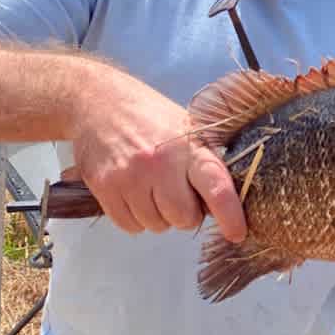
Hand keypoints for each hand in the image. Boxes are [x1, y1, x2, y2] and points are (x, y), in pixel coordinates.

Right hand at [66, 67, 245, 239]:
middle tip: (177, 193)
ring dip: (158, 216)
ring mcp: (130, 177)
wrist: (97, 101)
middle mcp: (160, 163)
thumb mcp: (186, 130)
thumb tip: (221, 206)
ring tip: (151, 188)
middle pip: (184, 218)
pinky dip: (135, 218)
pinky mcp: (105, 187)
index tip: (237, 233)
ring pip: (156, 225)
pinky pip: (129, 226)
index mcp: (188, 147)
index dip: (230, 216)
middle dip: (185, 214)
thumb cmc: (148, 117)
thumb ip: (204, 164)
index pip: (216, 187)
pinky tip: (133, 193)